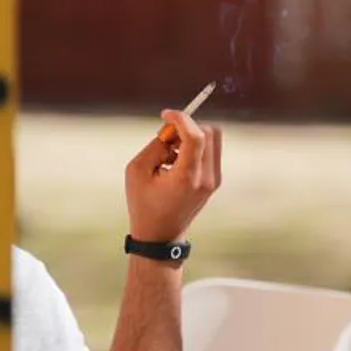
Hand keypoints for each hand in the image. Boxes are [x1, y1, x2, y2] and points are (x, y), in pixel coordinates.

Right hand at [125, 109, 221, 243]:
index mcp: (187, 178)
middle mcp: (206, 178)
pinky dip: (195, 147)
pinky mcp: (214, 181)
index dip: (181, 118)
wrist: (160, 236)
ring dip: (191, 136)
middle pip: (209, 132)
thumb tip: (172, 129)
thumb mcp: (137, 171)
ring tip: (169, 153)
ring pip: (212, 139)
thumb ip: (155, 144)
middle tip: (166, 138)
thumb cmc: (144, 204)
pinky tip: (175, 161)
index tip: (165, 114)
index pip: (196, 136)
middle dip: (187, 127)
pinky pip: (210, 151)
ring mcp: (213, 180)